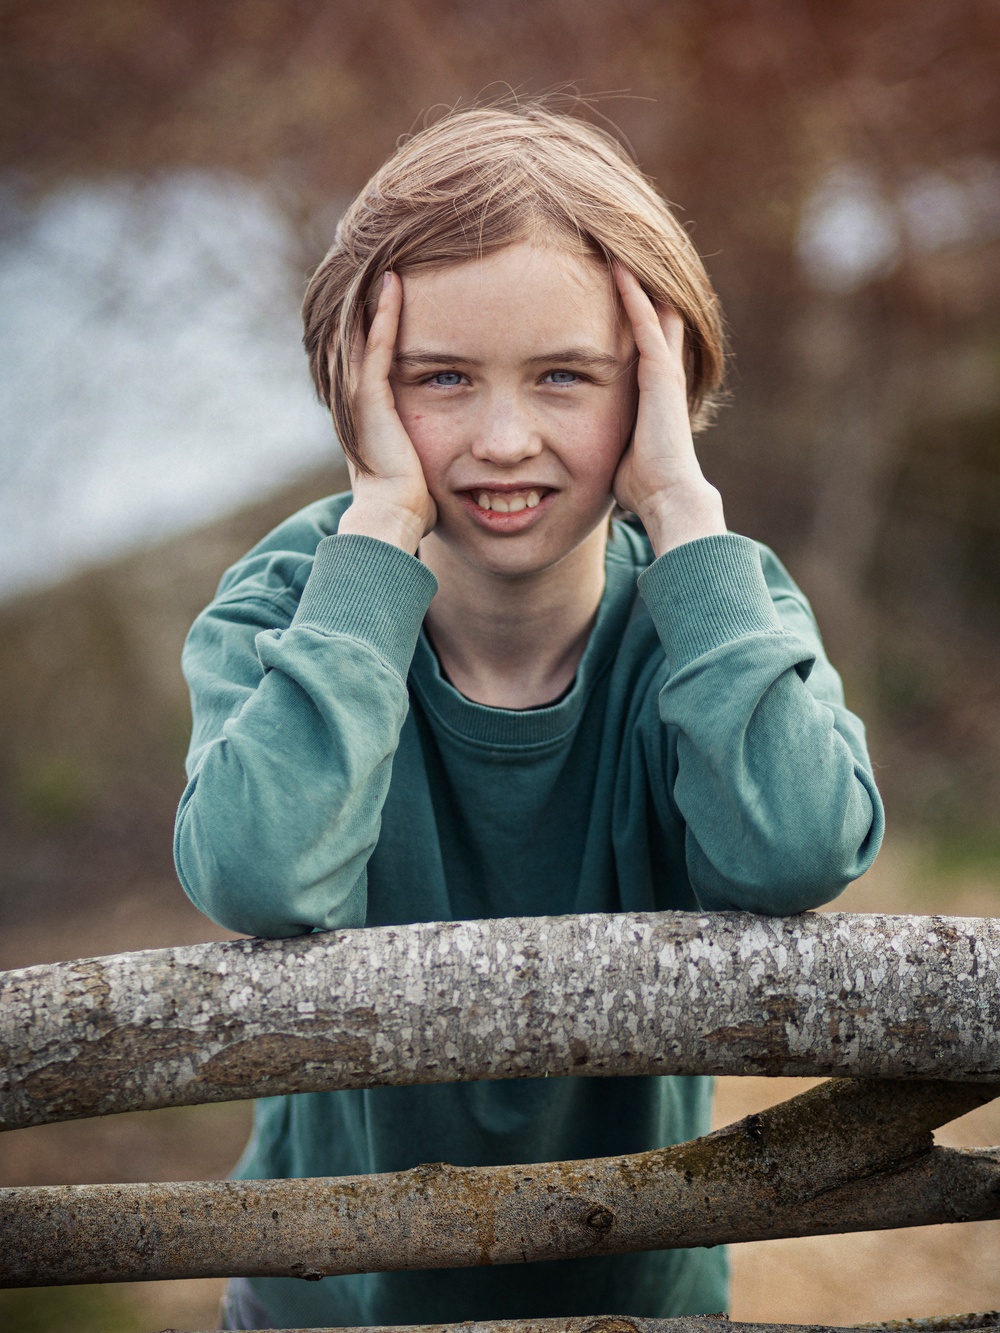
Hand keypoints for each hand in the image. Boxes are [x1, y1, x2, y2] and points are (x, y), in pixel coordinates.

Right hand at [336, 272, 436, 552]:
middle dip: (374, 303)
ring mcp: (362, 400)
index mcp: (375, 413)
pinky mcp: (368, 402)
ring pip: (364, 336)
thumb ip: (440, 448)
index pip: (379, 358)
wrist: (394, 522)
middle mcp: (362, 402)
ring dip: (377, 300)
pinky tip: (393, 285)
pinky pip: (376, 348)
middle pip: (364, 338)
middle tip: (388, 263)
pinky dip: (382, 317)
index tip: (401, 295)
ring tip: (389, 261)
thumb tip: (476, 452)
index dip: (385, 326)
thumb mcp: (432, 466)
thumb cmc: (418, 506)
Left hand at [612, 263, 725, 556]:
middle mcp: (663, 374)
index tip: (614, 282)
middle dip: (640, 284)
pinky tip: (619, 268)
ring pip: (653, 310)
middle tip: (621, 247)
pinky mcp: (660, 374)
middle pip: (656, 315)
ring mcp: (665, 371)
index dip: (634, 311)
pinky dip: (633, 295)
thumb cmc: (641, 486)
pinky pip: (645, 324)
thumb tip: (574, 453)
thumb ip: (604, 437)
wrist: (667, 497)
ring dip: (635, 278)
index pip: (644, 340)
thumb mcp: (616, 450)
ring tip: (616, 244)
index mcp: (654, 390)